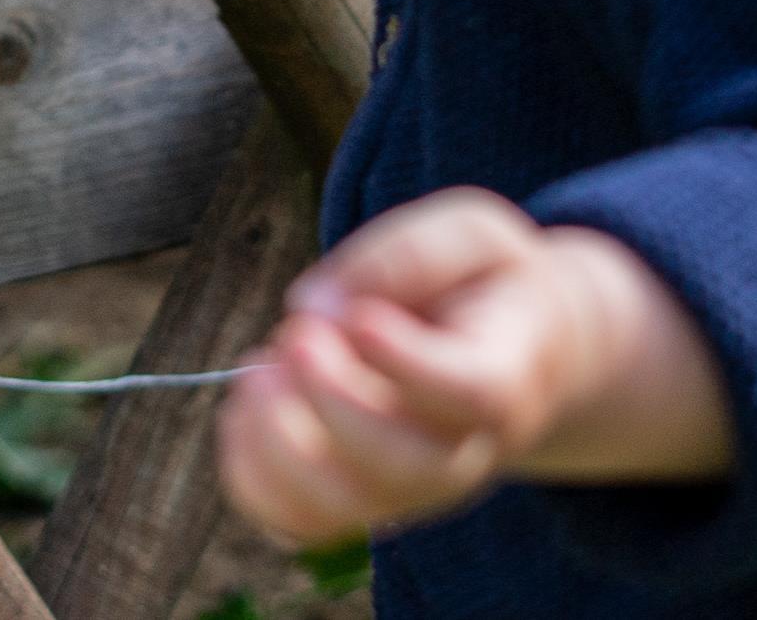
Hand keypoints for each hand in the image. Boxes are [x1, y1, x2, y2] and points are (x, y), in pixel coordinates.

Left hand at [216, 191, 732, 549]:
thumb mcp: (471, 235)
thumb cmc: (483, 285)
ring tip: (263, 367)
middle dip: (332, 400)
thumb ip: (405, 254)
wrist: (509, 350)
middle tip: (297, 333)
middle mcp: (463, 452)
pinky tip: (247, 403)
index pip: (470, 393)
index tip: (360, 317)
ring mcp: (410, 490)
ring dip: (278, 438)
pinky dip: (249, 470)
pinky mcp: (360, 502)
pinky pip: (296, 521)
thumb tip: (317, 305)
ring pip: (343, 506)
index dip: (407, 363)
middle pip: (403, 465)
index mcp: (505, 376)